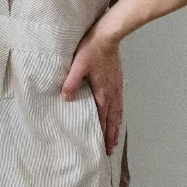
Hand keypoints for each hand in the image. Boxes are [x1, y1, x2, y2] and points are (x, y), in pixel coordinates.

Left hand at [61, 26, 122, 155]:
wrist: (109, 35)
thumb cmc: (92, 50)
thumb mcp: (78, 66)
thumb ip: (71, 83)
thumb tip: (66, 99)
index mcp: (102, 94)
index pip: (101, 119)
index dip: (101, 134)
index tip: (101, 147)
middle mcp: (112, 94)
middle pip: (112, 121)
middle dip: (110, 137)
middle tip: (109, 151)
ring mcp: (117, 88)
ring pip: (117, 114)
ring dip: (115, 128)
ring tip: (114, 140)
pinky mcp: (118, 82)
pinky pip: (120, 104)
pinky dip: (119, 116)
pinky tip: (117, 118)